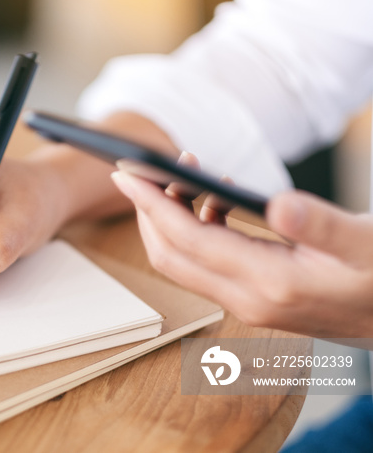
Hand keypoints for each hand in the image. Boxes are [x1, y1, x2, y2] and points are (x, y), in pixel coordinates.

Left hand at [111, 153, 372, 337]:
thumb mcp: (366, 244)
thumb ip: (322, 226)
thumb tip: (278, 205)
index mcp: (268, 285)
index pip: (186, 241)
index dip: (151, 204)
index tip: (125, 174)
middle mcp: (247, 299)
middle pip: (170, 254)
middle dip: (148, 211)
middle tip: (141, 171)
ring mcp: (247, 302)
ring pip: (184, 260)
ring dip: (171, 218)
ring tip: (185, 175)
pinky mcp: (253, 296)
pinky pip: (206, 262)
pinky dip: (196, 228)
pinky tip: (217, 201)